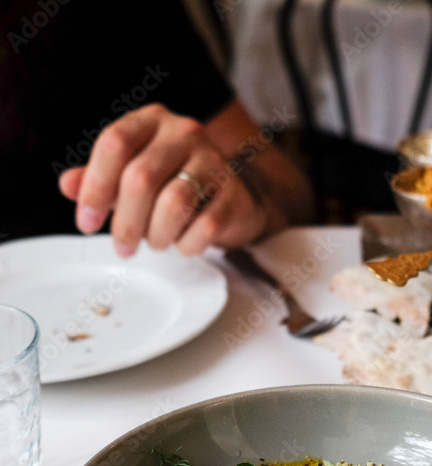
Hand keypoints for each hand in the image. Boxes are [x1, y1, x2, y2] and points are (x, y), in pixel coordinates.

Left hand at [58, 103, 275, 256]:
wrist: (230, 199)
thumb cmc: (173, 186)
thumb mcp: (131, 177)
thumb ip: (99, 180)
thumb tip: (67, 185)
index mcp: (151, 121)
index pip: (114, 143)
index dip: (95, 187)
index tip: (87, 223)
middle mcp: (183, 132)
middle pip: (141, 178)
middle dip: (125, 222)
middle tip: (122, 247)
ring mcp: (213, 161)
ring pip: (174, 203)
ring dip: (157, 235)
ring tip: (156, 242)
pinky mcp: (233, 193)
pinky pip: (205, 226)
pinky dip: (187, 244)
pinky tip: (183, 244)